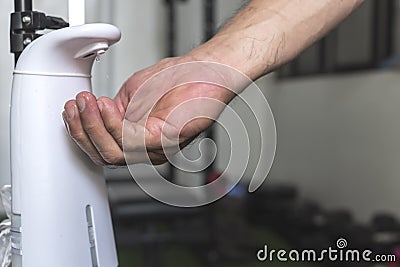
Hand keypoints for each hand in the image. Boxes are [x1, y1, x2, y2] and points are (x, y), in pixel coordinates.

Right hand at [63, 56, 234, 165]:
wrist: (204, 71)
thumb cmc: (177, 81)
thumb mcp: (131, 96)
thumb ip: (112, 111)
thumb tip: (93, 116)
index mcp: (139, 141)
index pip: (103, 149)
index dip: (82, 132)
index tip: (69, 112)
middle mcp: (148, 150)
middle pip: (105, 155)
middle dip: (83, 130)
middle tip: (74, 106)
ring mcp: (158, 148)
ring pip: (114, 152)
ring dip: (93, 125)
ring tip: (85, 102)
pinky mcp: (166, 141)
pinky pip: (129, 140)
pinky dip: (111, 122)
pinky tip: (103, 105)